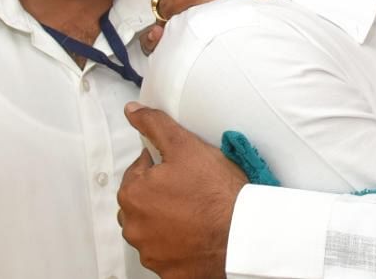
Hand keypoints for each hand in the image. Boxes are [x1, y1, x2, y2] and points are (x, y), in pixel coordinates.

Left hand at [118, 102, 247, 278]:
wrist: (242, 233)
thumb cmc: (217, 193)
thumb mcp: (186, 146)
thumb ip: (155, 126)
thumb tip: (134, 112)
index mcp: (134, 193)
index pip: (141, 171)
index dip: (165, 166)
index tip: (185, 170)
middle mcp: (135, 226)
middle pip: (144, 202)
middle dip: (162, 195)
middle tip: (193, 190)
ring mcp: (150, 251)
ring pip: (154, 229)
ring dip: (169, 221)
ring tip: (198, 212)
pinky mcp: (166, 270)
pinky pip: (167, 254)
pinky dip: (179, 245)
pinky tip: (198, 234)